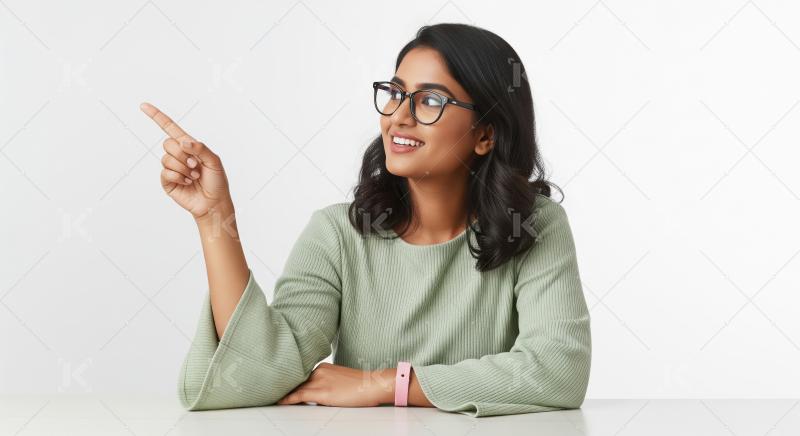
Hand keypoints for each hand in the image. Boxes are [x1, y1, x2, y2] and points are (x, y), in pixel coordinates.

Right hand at [140, 102, 231, 221]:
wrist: (214, 203)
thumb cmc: (217, 181)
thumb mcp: (214, 161)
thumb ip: (200, 148)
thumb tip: (183, 142)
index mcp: (189, 146)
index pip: (170, 128)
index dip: (156, 116)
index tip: (143, 106)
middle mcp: (178, 155)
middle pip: (167, 143)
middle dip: (182, 155)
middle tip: (196, 165)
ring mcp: (171, 168)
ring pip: (166, 158)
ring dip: (183, 168)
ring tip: (194, 176)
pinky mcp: (167, 181)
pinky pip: (165, 172)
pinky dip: (178, 176)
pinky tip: (187, 182)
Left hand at [277, 363, 394, 406]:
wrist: (374, 384)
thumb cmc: (362, 385)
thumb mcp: (341, 381)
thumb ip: (326, 383)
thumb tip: (315, 394)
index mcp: (323, 367)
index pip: (300, 375)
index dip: (288, 381)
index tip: (277, 383)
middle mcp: (319, 370)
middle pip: (296, 380)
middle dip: (283, 385)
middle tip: (267, 389)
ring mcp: (320, 380)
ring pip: (295, 387)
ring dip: (283, 392)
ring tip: (269, 395)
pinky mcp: (322, 391)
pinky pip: (299, 395)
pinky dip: (288, 399)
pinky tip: (280, 402)